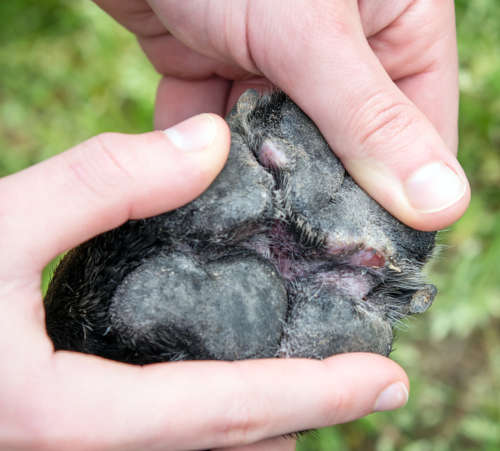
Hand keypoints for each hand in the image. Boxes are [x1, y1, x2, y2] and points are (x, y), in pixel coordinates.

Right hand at [0, 115, 408, 449]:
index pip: (231, 411)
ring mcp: (76, 450)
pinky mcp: (64, 433)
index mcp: (64, 418)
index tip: (385, 384)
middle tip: (361, 383)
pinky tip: (222, 382)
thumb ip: (100, 184)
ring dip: (262, 421)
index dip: (319, 396)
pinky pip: (161, 438)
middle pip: (228, 446)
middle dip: (304, 415)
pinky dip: (210, 415)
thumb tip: (210, 147)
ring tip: (309, 381)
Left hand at [94, 0, 469, 230]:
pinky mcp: (218, 70)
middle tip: (301, 251)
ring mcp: (275, 63)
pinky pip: (224, 131)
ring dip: (260, 181)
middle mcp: (340, 49)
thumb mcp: (311, 31)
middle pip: (345, 148)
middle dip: (318, 194)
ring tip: (248, 228)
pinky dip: (208, 159)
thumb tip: (441, 204)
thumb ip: (368, 117)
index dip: (400, 197)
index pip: (418, 132)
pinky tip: (195, 191)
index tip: (369, 254)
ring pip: (280, 146)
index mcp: (395, 26)